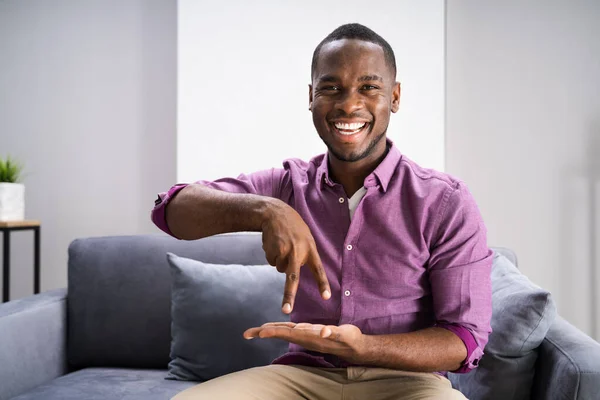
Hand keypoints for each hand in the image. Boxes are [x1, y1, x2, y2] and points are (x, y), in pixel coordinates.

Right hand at [243, 322, 363, 363]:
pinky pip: (332, 333)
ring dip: (287, 332)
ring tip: (268, 331)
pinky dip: (326, 332)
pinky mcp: (337, 335)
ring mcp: (321, 337)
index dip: (267, 330)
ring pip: (301, 333)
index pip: (282, 330)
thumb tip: (294, 329)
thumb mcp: (322, 333)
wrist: (356, 346)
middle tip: (250, 333)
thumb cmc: (337, 338)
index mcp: (304, 333)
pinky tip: (323, 330)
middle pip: (285, 332)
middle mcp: (309, 336)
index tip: (252, 332)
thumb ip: (309, 330)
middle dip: (268, 332)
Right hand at [261, 199, 330, 313]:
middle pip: (293, 278)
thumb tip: (290, 274)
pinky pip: (272, 262)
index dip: (322, 283)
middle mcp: (297, 252)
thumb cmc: (293, 227)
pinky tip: (274, 243)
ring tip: (282, 244)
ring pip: (280, 269)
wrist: (274, 213)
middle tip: (286, 310)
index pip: (318, 269)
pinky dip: (272, 256)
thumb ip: (304, 254)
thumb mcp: (305, 237)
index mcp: (310, 249)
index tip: (326, 297)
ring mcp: (283, 252)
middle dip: (289, 296)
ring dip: (280, 260)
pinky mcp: (271, 252)